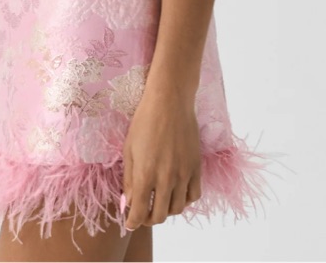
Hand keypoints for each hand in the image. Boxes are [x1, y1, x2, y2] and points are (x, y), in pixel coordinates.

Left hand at [121, 82, 201, 230]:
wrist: (170, 102)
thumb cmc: (144, 121)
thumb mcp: (129, 149)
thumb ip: (129, 179)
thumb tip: (129, 202)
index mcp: (146, 175)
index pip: (139, 213)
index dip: (133, 222)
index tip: (130, 222)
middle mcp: (166, 179)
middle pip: (160, 216)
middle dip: (148, 219)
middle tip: (143, 213)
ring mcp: (184, 174)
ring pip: (178, 209)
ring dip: (167, 210)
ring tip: (159, 202)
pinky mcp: (196, 167)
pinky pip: (194, 195)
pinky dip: (185, 200)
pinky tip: (177, 193)